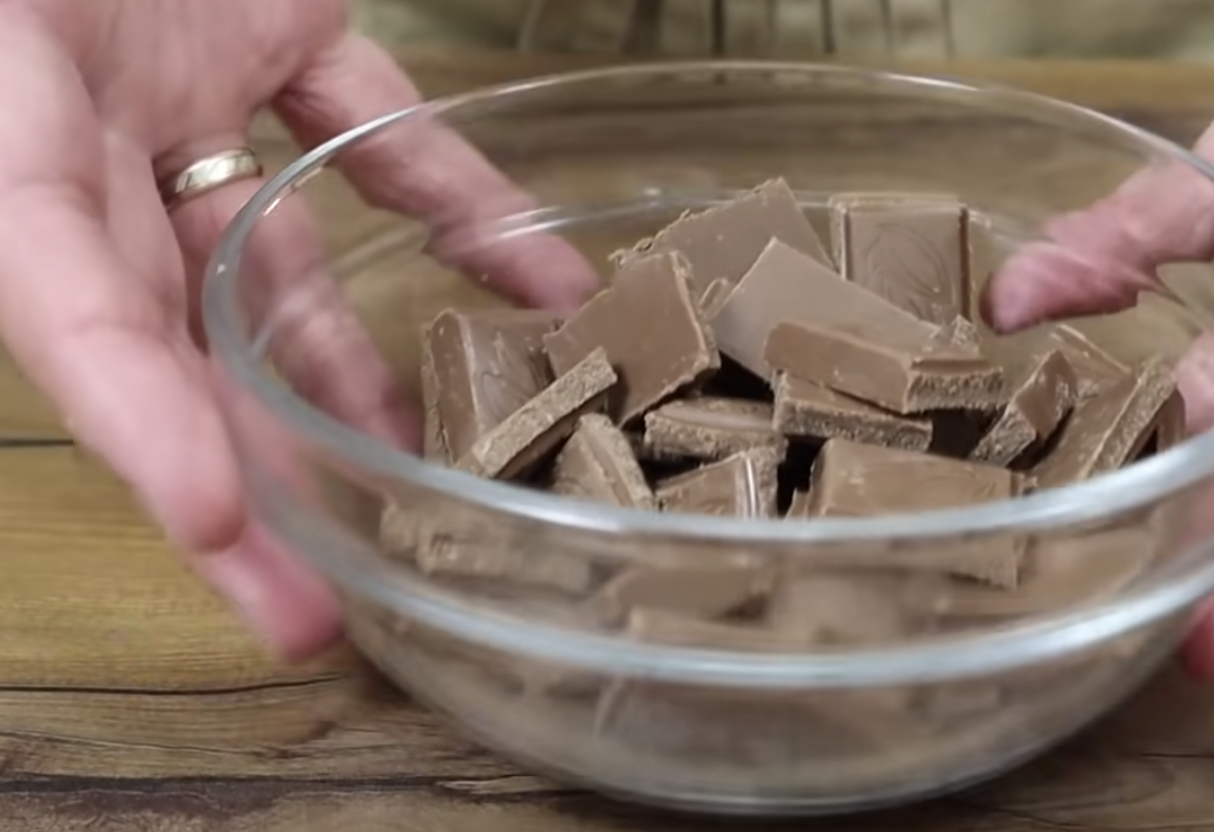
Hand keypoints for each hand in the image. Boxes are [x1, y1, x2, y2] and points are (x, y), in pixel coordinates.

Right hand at [0, 1, 597, 657]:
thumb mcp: (20, 42)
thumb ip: (47, 132)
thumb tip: (124, 302)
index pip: (61, 306)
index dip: (131, 419)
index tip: (213, 522)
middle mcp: (79, 132)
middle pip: (165, 338)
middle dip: (237, 473)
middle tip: (312, 613)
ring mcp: (177, 83)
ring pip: (273, 262)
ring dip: (354, 368)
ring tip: (442, 474)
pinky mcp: (272, 25)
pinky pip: (376, 134)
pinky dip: (454, 201)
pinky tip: (542, 287)